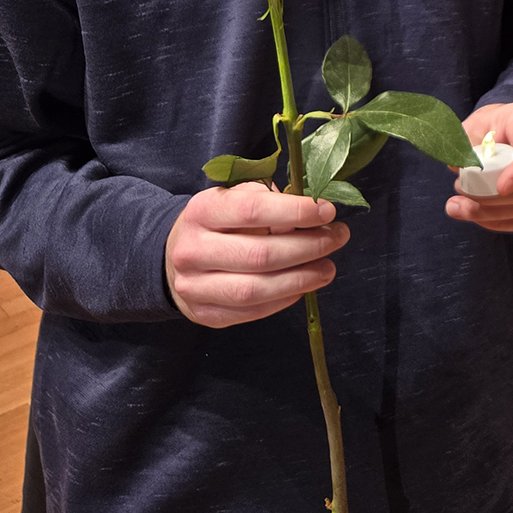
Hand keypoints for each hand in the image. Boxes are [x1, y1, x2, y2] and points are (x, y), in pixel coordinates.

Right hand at [164, 182, 349, 327]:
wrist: (174, 256)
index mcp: (202, 211)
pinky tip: (303, 286)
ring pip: (256, 289)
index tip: (327, 212)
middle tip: (338, 238)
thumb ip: (269, 202)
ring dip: (301, 279)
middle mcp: (192, 250)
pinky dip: (284, 300)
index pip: (253, 210)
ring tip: (328, 268)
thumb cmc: (218, 222)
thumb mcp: (236, 198)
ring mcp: (195, 287)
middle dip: (308, 247)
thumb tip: (310, 215)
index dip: (295, 212)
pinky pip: (251, 311)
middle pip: (260, 254)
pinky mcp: (204, 314)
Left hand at [445, 102, 512, 231]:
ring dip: (491, 214)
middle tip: (458, 195)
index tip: (500, 189)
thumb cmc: (489, 127)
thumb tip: (457, 168)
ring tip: (460, 206)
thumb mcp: (471, 126)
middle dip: (493, 201)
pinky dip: (501, 223)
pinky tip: (479, 218)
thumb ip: (462, 145)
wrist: (506, 131)